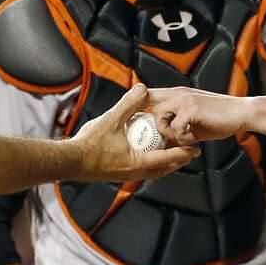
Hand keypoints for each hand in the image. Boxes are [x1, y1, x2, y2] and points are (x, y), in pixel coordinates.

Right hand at [71, 84, 198, 181]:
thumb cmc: (89, 144)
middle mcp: (134, 173)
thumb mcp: (111, 119)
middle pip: (163, 170)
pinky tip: (145, 154)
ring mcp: (125, 176)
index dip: (183, 153)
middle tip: (188, 152)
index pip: (167, 159)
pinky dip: (150, 164)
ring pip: (152, 172)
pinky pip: (141, 171)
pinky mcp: (117, 175)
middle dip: (177, 161)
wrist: (70, 161)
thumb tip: (143, 89)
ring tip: (170, 153)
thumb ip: (128, 104)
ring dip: (163, 163)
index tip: (195, 149)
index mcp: (137, 163)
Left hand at [146, 86, 253, 144]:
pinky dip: (183, 138)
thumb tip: (165, 140)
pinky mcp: (192, 108)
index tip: (143, 123)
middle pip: (149, 105)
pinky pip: (175, 127)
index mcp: (178, 94)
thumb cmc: (221, 119)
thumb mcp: (195, 121)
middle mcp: (178, 93)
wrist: (243, 113)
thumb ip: (178, 125)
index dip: (141, 106)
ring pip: (159, 116)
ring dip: (168, 132)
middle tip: (167, 138)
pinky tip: (194, 138)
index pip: (150, 94)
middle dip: (154, 124)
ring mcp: (184, 99)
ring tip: (184, 138)